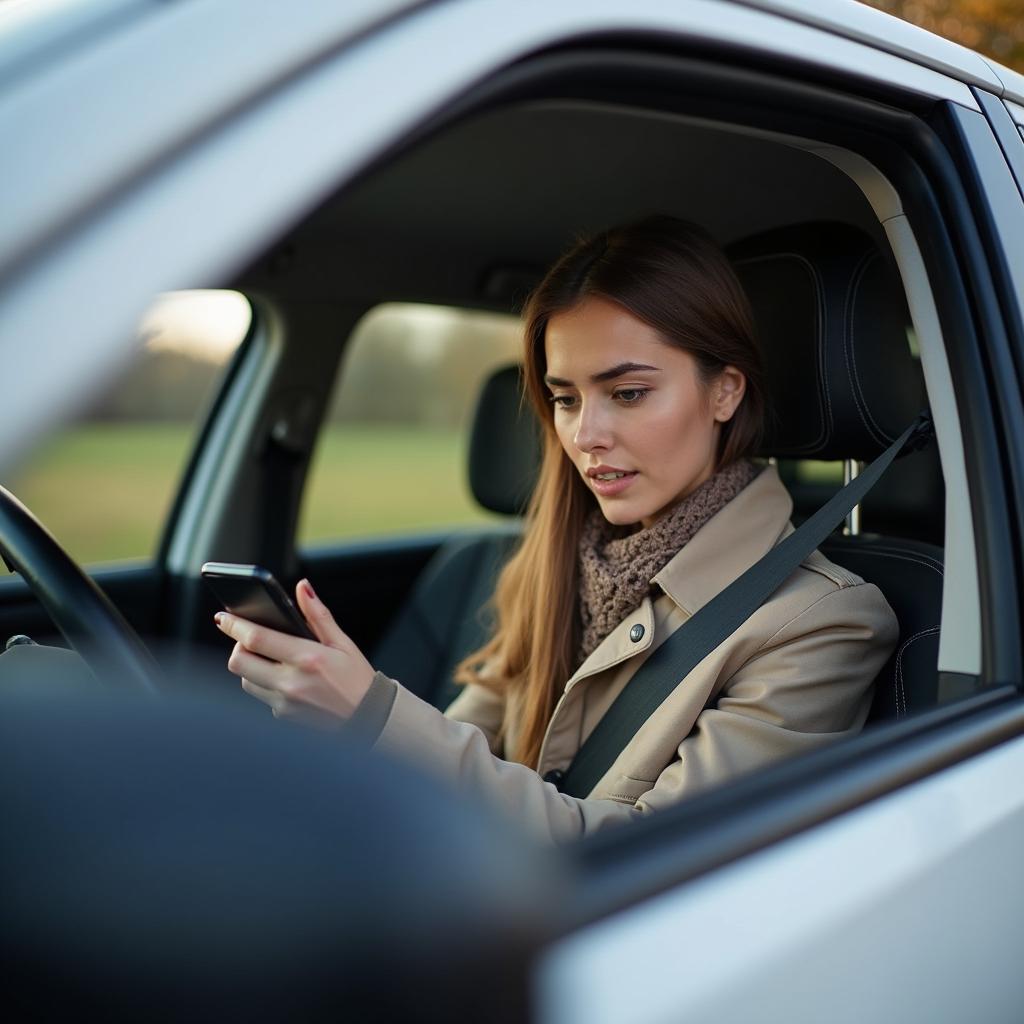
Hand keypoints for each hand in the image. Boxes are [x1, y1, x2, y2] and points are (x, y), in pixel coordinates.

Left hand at [216, 578, 374, 726]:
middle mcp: (292, 683)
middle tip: (250, 638)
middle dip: (238, 646)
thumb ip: (318, 615)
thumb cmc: (358, 679)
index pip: (257, 639)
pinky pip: (261, 695)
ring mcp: (285, 703)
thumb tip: (302, 588)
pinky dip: (266, 683)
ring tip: (271, 658)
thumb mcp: (343, 643)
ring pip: (245, 680)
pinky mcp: (283, 716)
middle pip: (239, 662)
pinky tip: (286, 679)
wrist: (369, 720)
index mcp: (308, 659)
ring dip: (251, 666)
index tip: (223, 617)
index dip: (235, 625)